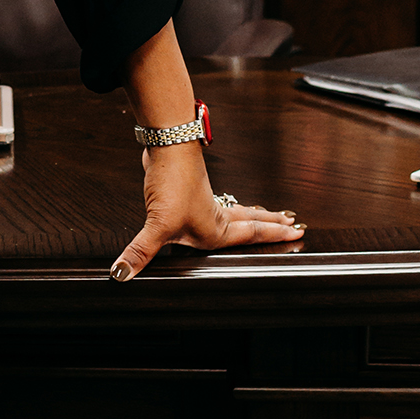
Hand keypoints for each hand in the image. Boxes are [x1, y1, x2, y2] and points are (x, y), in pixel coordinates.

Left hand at [109, 142, 304, 280]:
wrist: (168, 145)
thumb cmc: (173, 182)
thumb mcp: (157, 224)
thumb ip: (140, 252)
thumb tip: (122, 273)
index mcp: (215, 230)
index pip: (251, 236)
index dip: (273, 236)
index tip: (296, 233)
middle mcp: (215, 217)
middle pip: (251, 222)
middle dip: (272, 225)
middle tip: (294, 224)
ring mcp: (205, 202)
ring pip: (238, 212)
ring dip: (255, 215)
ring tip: (270, 216)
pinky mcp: (193, 192)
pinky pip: (220, 204)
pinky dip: (231, 208)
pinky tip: (223, 209)